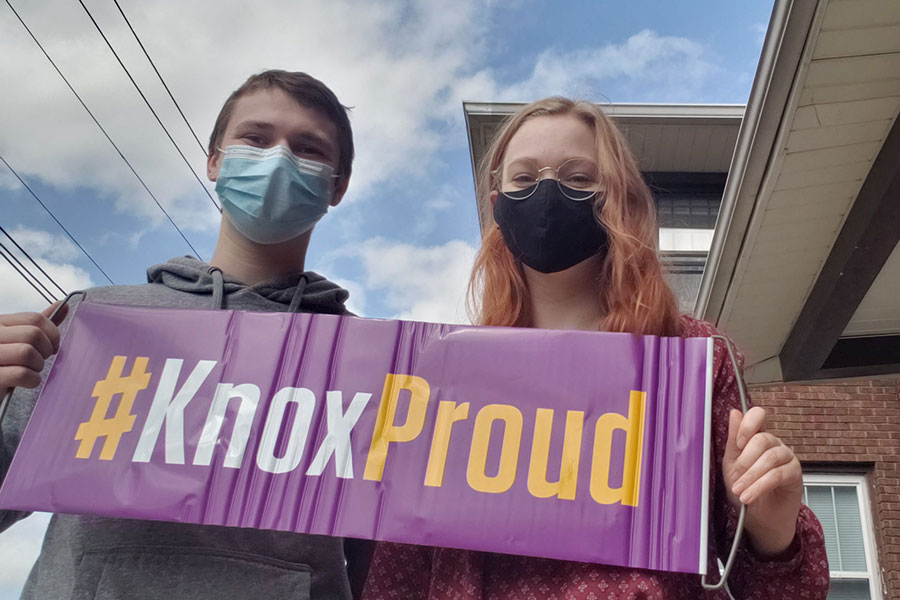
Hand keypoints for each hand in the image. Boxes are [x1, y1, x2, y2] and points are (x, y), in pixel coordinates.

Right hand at [0, 302, 67, 390]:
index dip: (52, 333)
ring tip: (31, 370)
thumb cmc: (5, 363)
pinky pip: (21, 374)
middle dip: (45, 350)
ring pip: (27, 352)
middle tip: (40, 360)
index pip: (35, 318)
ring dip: (37, 366)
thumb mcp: (18, 339)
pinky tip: (27, 381)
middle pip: (33, 334)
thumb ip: (36, 325)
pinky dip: (32, 380)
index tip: (53, 346)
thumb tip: (63, 304)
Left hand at [723, 407, 803, 556]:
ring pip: (770, 457)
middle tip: (735, 478)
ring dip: (751, 476)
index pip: (758, 415)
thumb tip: (735, 413)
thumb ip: (733, 440)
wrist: (757, 517)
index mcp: (756, 437)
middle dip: (744, 461)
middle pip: (762, 439)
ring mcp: (787, 457)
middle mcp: (774, 443)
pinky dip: (759, 486)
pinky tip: (748, 495)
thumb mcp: (730, 464)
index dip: (748, 425)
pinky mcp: (795, 474)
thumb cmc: (743, 488)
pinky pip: (778, 475)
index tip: (738, 443)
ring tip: (740, 491)